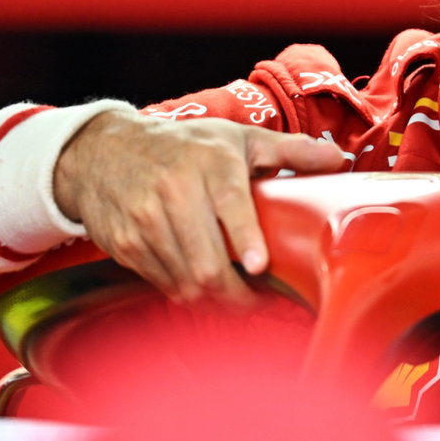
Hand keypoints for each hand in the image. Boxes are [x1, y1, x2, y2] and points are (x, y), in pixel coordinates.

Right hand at [53, 110, 343, 304]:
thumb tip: (338, 157)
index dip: (244, 237)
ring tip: (239, 300)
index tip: (260, 265)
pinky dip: (188, 294)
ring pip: (184, 282)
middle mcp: (174, 192)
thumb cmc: (183, 145)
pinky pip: (163, 285)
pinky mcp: (125, 246)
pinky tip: (205, 289)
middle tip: (264, 302)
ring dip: (216, 301)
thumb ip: (290, 150)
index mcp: (210, 163)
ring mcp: (145, 222)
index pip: (228, 203)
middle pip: (205, 262)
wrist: (102, 151)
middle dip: (238, 294)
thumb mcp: (236, 137)